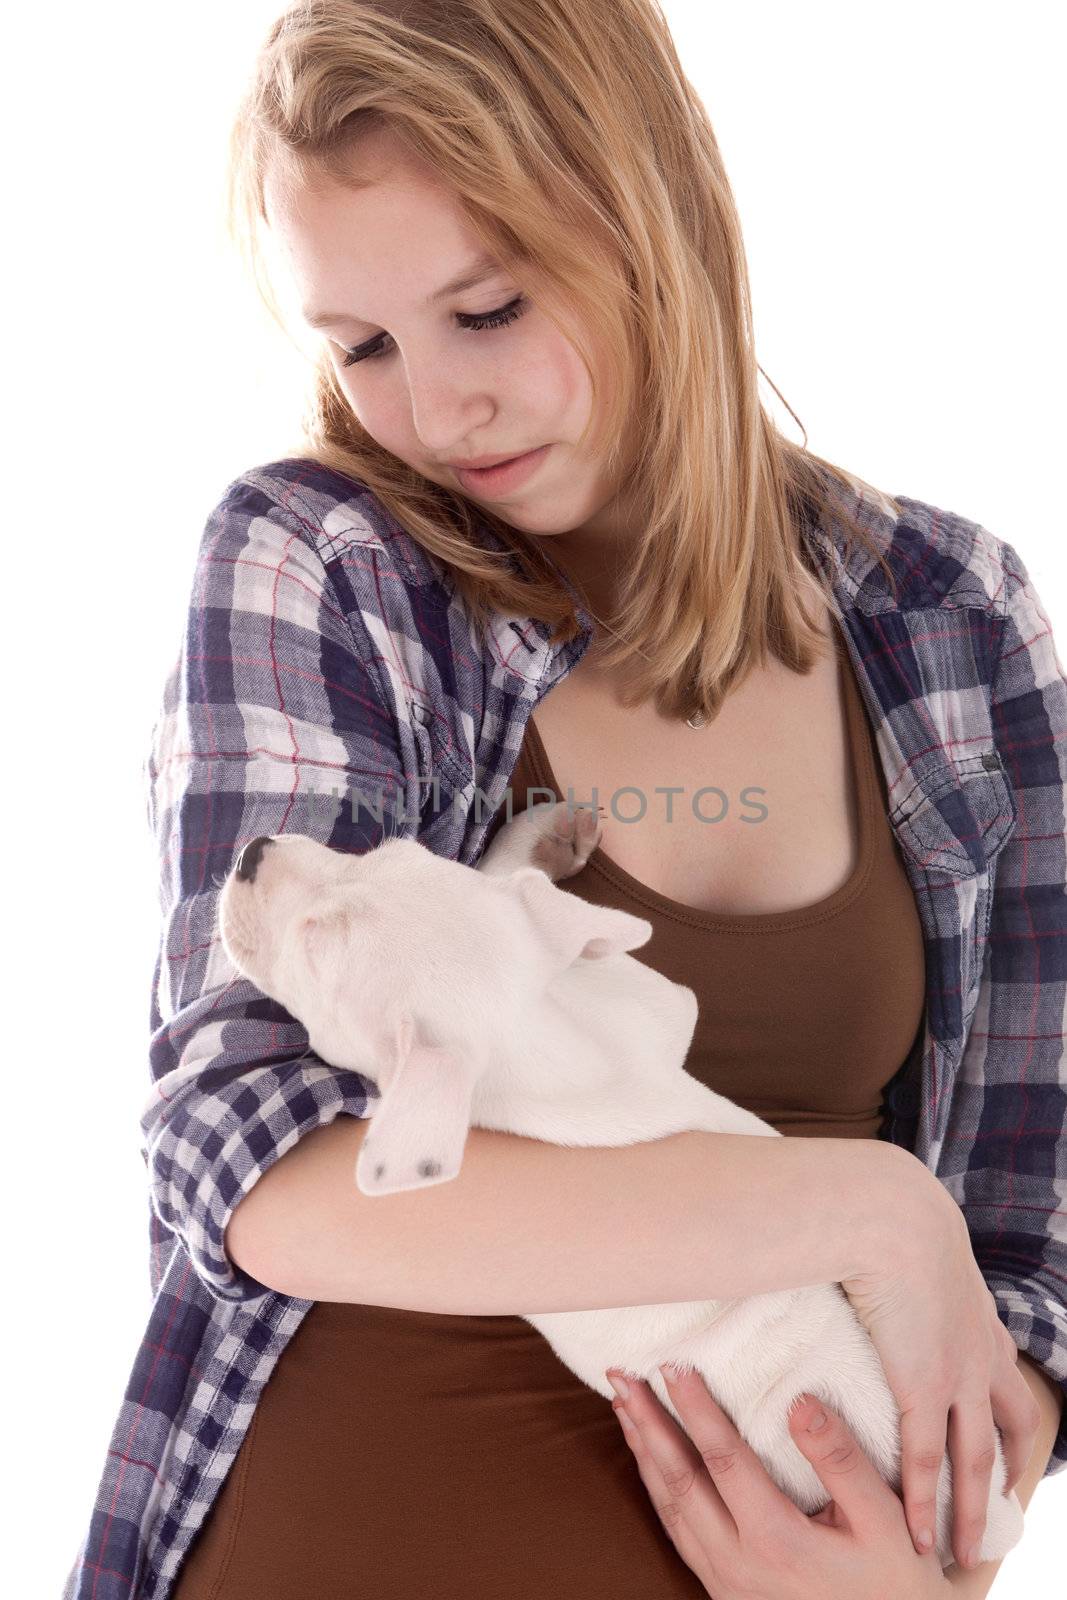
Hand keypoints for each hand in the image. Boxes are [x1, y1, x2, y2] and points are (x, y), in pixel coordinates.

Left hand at [608, 1364, 951, 1597]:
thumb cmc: (894, 1582)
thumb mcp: (884, 1520)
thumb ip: (841, 1461)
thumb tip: (800, 1403)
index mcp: (777, 1541)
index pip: (723, 1460)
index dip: (695, 1409)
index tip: (673, 1364)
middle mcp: (739, 1564)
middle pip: (679, 1481)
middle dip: (647, 1423)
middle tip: (620, 1375)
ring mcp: (725, 1583)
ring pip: (669, 1509)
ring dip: (642, 1452)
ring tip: (623, 1405)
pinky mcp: (724, 1591)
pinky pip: (677, 1533)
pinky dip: (655, 1488)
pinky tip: (648, 1461)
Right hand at [841, 1150, 1040, 1566]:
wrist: (886, 1209)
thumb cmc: (880, 1207)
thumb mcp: (903, 1237)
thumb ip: (892, 1258)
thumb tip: (863, 1252)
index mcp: (977, 1312)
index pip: (1005, 1376)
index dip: (1007, 1413)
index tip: (1004, 1443)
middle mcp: (980, 1348)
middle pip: (1010, 1425)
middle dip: (1005, 1472)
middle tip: (998, 1510)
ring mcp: (956, 1371)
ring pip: (975, 1458)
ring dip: (972, 1509)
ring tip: (964, 1552)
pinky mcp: (923, 1386)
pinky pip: (926, 1459)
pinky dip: (922, 1501)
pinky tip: (919, 1534)